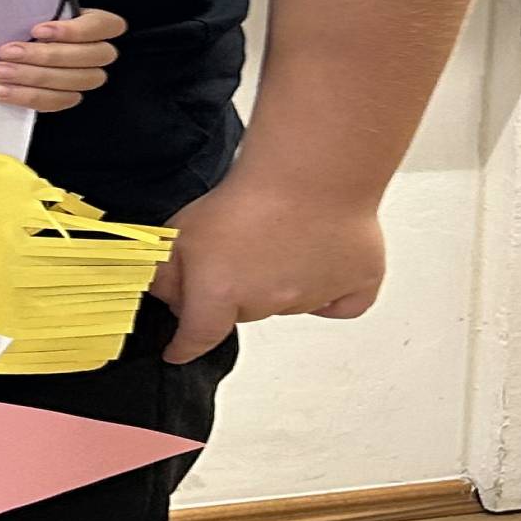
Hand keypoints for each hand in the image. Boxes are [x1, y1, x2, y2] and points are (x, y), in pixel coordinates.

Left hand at [0, 4, 127, 111]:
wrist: (12, 43)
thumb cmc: (27, 17)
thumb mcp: (34, 5)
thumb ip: (37, 6)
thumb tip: (14, 1)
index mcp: (97, 24)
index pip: (104, 26)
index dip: (74, 31)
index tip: (37, 30)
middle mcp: (98, 53)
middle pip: (87, 58)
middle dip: (43, 56)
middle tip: (6, 51)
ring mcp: (86, 78)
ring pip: (72, 83)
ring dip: (31, 78)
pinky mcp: (67, 98)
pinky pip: (54, 102)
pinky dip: (25, 97)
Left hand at [151, 169, 385, 364]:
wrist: (311, 170)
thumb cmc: (250, 193)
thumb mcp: (181, 230)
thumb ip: (166, 270)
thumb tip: (163, 294)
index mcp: (223, 295)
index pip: (198, 335)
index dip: (184, 345)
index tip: (178, 350)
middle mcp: (270, 302)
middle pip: (244, 310)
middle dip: (234, 289)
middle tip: (239, 246)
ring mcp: (317, 296)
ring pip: (291, 301)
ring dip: (281, 281)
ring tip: (281, 234)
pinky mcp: (357, 282)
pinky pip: (343, 302)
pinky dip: (332, 293)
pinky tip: (323, 267)